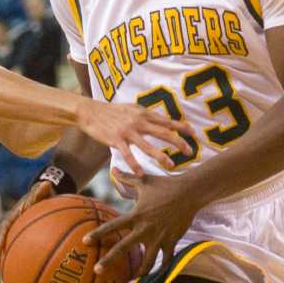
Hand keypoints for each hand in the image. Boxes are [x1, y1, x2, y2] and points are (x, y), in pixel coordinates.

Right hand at [0, 179, 54, 274]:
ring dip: (9, 276)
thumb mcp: (43, 191)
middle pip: (2, 254)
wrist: (47, 193)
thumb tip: (46, 184)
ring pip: (10, 259)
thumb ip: (42, 191)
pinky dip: (26, 271)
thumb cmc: (44, 193)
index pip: (1, 238)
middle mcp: (10, 233)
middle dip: (2, 271)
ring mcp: (16, 239)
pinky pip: (24, 258)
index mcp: (10, 222)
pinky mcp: (25, 244)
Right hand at [76, 97, 192, 173]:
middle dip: (179, 143)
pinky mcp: (116, 140)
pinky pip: (128, 154)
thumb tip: (161, 121)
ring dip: (161, 156)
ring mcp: (127, 131)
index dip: (182, 127)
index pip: (167, 121)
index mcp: (143, 113)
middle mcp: (138, 121)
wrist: (90, 111)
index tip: (193, 134)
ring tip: (171, 165)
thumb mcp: (131, 108)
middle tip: (189, 152)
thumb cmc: (112, 111)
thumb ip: (146, 115)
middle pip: (164, 133)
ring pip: (148, 146)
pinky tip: (140, 173)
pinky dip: (135, 165)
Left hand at [85, 171, 198, 277]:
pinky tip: (156, 275)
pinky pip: (166, 259)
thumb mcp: (144, 181)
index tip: (85, 241)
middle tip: (97, 270)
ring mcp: (159, 238)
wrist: (189, 193)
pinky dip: (161, 267)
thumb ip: (127, 178)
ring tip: (132, 280)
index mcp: (136, 215)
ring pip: (147, 261)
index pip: (113, 226)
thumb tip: (113, 169)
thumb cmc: (165, 185)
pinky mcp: (171, 241)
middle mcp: (145, 229)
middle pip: (123, 248)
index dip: (98, 234)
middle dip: (109, 260)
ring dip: (139, 271)